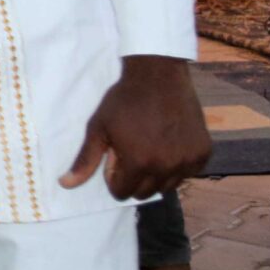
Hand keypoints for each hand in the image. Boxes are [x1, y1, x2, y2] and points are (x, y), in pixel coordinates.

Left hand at [61, 55, 210, 199]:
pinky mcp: (203, 154)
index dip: (114, 177)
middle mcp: (166, 167)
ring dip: (156, 175)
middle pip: (145, 193)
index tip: (115, 156)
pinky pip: (187, 173)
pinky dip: (177, 165)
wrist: (158, 76)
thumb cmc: (124, 101)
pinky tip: (168, 144)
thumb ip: (85, 160)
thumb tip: (66, 185)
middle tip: (132, 151)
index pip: (122, 192)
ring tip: (150, 147)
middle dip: (134, 178)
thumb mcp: (98, 128)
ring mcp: (188, 161)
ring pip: (168, 186)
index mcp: (139, 163)